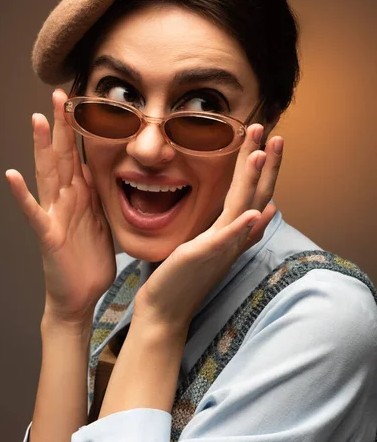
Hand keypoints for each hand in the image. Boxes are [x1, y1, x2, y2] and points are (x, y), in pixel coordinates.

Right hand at [6, 89, 115, 324]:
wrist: (81, 296)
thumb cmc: (90, 260)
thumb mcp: (103, 220)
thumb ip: (102, 194)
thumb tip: (109, 170)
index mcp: (82, 195)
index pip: (79, 153)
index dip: (80, 128)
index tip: (83, 100)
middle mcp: (66, 200)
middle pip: (61, 155)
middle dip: (60, 124)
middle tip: (59, 93)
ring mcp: (55, 215)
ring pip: (47, 175)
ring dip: (40, 147)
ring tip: (35, 120)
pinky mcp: (48, 235)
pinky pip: (34, 213)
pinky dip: (22, 195)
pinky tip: (11, 176)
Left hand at [133, 124, 282, 330]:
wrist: (167, 308)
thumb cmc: (185, 275)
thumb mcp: (213, 244)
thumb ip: (239, 227)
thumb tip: (266, 209)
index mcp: (234, 231)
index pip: (254, 192)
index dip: (263, 165)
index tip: (267, 137)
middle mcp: (234, 238)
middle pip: (257, 195)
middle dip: (267, 164)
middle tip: (275, 133)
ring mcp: (221, 248)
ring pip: (243, 209)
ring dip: (254, 181)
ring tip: (261, 153)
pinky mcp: (203, 258)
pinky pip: (224, 240)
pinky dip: (241, 227)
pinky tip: (253, 212)